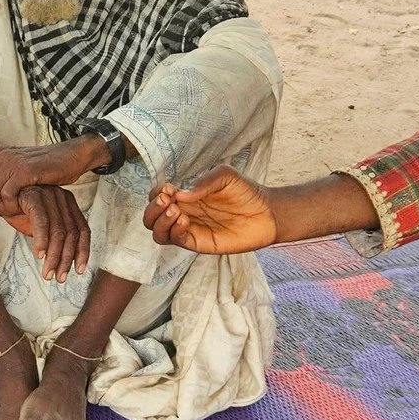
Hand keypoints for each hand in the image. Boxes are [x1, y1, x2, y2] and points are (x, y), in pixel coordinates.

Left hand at [0, 138, 104, 218]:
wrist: (71, 157)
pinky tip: (22, 207)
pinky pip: (6, 196)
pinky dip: (12, 206)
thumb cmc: (46, 169)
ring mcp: (11, 162)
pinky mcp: (23, 171)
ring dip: (2, 209)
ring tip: (15, 211)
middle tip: (4, 213)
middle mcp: (0, 155)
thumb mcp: (18, 173)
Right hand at [1, 184, 90, 281]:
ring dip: (54, 256)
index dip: (83, 251)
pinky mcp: (34, 196)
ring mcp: (49, 195)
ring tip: (48, 272)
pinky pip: (42, 222)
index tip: (79, 270)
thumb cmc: (21, 212)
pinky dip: (42, 240)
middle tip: (59, 278)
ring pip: (58, 231)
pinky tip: (38, 254)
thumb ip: (54, 239)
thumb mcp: (41, 226)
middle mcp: (62, 197)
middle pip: (71, 233)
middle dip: (66, 259)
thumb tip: (65, 263)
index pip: (83, 230)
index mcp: (68, 203)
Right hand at [146, 166, 277, 253]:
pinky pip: (177, 241)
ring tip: (176, 211)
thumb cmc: (246, 192)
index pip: (157, 197)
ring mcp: (190, 229)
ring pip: (158, 233)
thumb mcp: (225, 176)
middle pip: (151, 217)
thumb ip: (204, 182)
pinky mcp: (199, 243)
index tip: (169, 188)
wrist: (267, 213)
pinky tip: (185, 220)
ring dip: (159, 222)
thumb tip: (180, 194)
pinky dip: (174, 231)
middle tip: (167, 200)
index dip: (156, 193)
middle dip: (152, 209)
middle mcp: (184, 213)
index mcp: (186, 196)